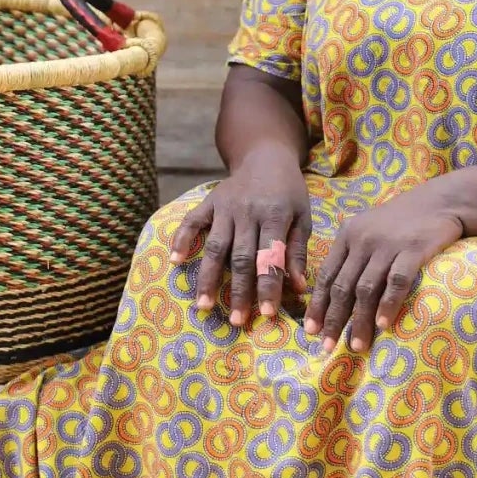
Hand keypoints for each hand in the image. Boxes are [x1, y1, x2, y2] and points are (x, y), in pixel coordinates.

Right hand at [169, 146, 310, 327]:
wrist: (265, 156)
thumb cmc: (289, 192)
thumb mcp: (302, 217)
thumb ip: (298, 252)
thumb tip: (300, 289)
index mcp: (275, 215)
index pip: (270, 257)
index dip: (269, 286)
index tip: (267, 314)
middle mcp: (248, 211)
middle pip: (241, 258)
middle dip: (239, 291)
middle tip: (237, 321)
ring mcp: (225, 206)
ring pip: (216, 246)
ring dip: (209, 278)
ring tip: (204, 306)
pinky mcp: (209, 201)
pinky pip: (192, 221)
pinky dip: (181, 239)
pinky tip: (174, 261)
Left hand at [304, 188, 462, 355]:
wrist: (438, 202)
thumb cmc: (400, 221)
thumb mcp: (367, 229)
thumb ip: (350, 255)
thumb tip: (333, 294)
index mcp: (347, 235)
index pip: (327, 275)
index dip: (318, 304)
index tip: (310, 330)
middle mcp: (362, 240)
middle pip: (343, 286)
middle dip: (334, 319)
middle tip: (327, 347)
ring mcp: (387, 245)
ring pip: (366, 289)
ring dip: (360, 321)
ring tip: (356, 346)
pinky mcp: (412, 250)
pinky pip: (396, 282)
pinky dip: (388, 305)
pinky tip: (384, 325)